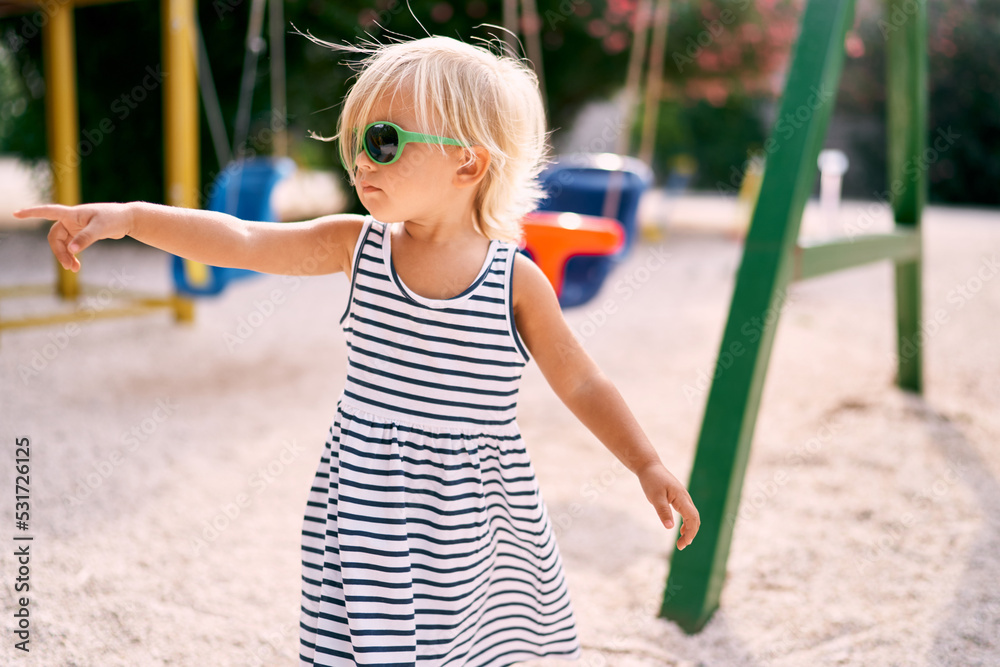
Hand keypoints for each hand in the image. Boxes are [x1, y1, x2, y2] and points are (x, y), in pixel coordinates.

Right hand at [14, 203, 133, 272]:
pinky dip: (72, 255)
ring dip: (66, 256)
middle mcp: (70, 219)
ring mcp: (75, 227)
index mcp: (71, 213)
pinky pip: (70, 245)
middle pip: (55, 237)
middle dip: (59, 252)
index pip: (47, 211)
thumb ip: (85, 238)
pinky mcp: (82, 234)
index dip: (31, 213)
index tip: (16, 214)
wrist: (127, 219)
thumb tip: (72, 250)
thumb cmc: (114, 219)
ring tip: (74, 269)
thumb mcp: (100, 229)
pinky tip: (76, 265)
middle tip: (70, 267)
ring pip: (62, 243)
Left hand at [637, 461, 699, 549]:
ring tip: (682, 542)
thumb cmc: (651, 480)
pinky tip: (680, 530)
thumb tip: (670, 528)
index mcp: (682, 497)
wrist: (649, 467)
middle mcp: (686, 498)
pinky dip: (687, 522)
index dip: (690, 532)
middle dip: (691, 533)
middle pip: (695, 518)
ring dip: (689, 529)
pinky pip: (687, 512)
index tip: (683, 544)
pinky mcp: (679, 498)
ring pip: (692, 516)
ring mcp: (683, 497)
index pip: (692, 518)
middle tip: (681, 546)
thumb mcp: (655, 497)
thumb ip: (663, 511)